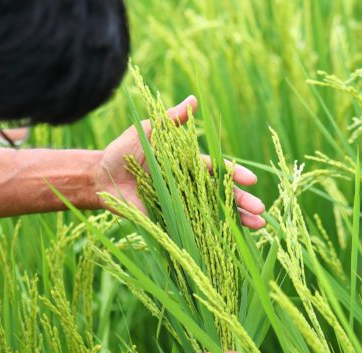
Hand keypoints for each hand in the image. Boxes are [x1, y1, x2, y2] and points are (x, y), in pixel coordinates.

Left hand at [96, 96, 266, 228]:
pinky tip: (228, 243)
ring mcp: (181, 204)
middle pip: (220, 194)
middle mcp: (188, 185)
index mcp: (187, 164)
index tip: (251, 180)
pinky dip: (209, 236)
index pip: (216, 170)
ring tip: (258, 227)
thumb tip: (193, 100)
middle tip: (261, 211)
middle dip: (242, 202)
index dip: (234, 174)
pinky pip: (191, 229)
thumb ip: (170, 119)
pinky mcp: (168, 220)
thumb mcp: (147, 131)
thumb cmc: (122, 151)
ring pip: (213, 213)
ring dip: (236, 221)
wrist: (100, 177)